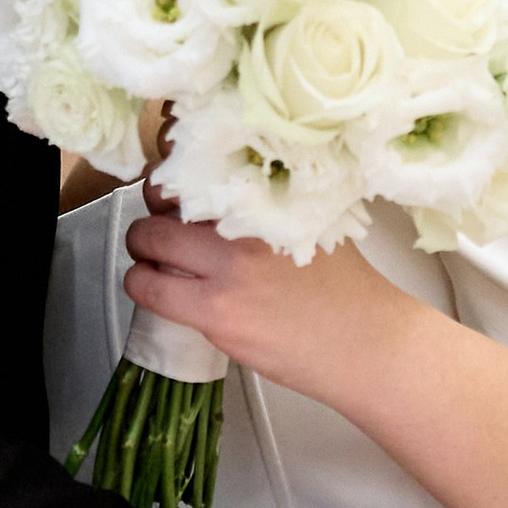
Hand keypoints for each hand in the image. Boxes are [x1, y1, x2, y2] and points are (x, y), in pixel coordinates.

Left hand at [123, 190, 397, 404]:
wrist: (367, 343)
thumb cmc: (347, 289)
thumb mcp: (315, 224)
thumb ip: (269, 207)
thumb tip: (223, 196)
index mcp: (269, 198)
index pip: (195, 164)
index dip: (172, 174)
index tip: (171, 189)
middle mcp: (244, 226)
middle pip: (160, 199)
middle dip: (150, 216)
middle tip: (155, 232)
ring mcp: (228, 271)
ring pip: (147, 244)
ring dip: (140, 253)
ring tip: (152, 263)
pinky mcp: (217, 313)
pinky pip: (153, 291)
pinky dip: (144, 287)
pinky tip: (159, 290)